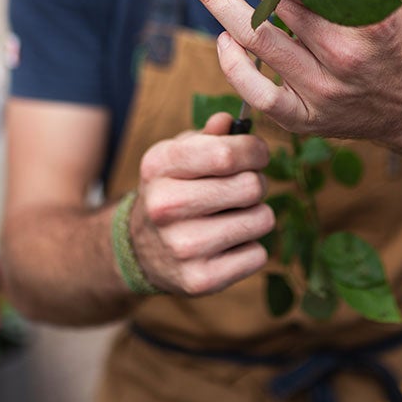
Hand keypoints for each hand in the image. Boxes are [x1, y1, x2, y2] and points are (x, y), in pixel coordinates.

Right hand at [129, 113, 274, 295]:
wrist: (141, 248)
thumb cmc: (172, 190)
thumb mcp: (178, 156)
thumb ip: (207, 137)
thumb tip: (230, 120)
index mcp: (160, 166)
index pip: (227, 153)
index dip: (255, 150)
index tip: (258, 155)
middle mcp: (165, 206)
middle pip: (250, 186)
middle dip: (257, 183)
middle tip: (246, 187)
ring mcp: (182, 246)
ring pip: (261, 219)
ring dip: (257, 215)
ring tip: (235, 215)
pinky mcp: (199, 280)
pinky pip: (257, 255)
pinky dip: (251, 248)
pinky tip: (229, 243)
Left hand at [179, 0, 401, 143]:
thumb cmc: (399, 42)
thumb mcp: (383, 0)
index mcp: (367, 21)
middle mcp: (343, 57)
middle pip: (277, 1)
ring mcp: (321, 93)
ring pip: (259, 40)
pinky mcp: (306, 120)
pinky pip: (257, 94)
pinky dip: (234, 65)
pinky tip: (223, 38)